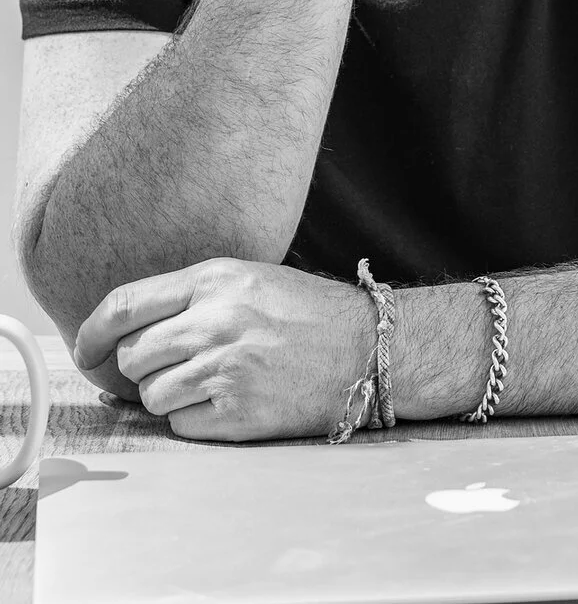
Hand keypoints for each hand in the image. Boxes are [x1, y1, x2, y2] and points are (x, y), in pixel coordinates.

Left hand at [73, 258, 374, 440]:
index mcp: (214, 280)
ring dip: (167, 396)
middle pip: (133, 355)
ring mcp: (225, 369)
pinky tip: (224, 404)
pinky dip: (193, 420)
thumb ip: (192, 296)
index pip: (126, 304)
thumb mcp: (248, 278)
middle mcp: (214, 322)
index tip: (86, 349)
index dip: (93, 331)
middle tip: (165, 370)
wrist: (365, 349)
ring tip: (205, 385)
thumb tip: (132, 330)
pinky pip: (181, 425)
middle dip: (139, 369)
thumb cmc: (307, 312)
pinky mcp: (238, 413)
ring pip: (151, 395)